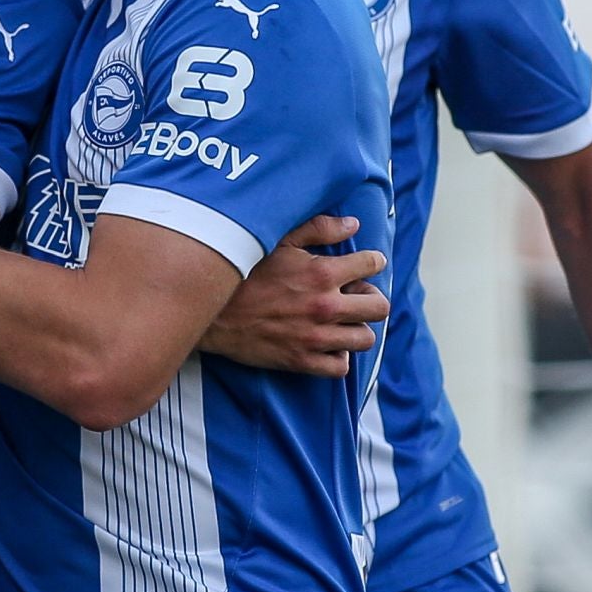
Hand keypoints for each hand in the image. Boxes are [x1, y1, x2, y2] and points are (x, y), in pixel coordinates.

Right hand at [200, 215, 388, 374]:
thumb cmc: (244, 273)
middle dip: (371, 298)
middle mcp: (325, 306)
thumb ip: (319, 229)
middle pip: (379, 307)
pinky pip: (341, 367)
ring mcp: (315, 337)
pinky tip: (327, 344)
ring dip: (357, 328)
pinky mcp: (302, 361)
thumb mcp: (278, 241)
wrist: (212, 313)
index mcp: (322, 273)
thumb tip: (353, 224)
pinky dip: (338, 356)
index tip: (365, 265)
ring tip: (342, 322)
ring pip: (365, 339)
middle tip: (355, 296)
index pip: (372, 265)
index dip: (372, 262)